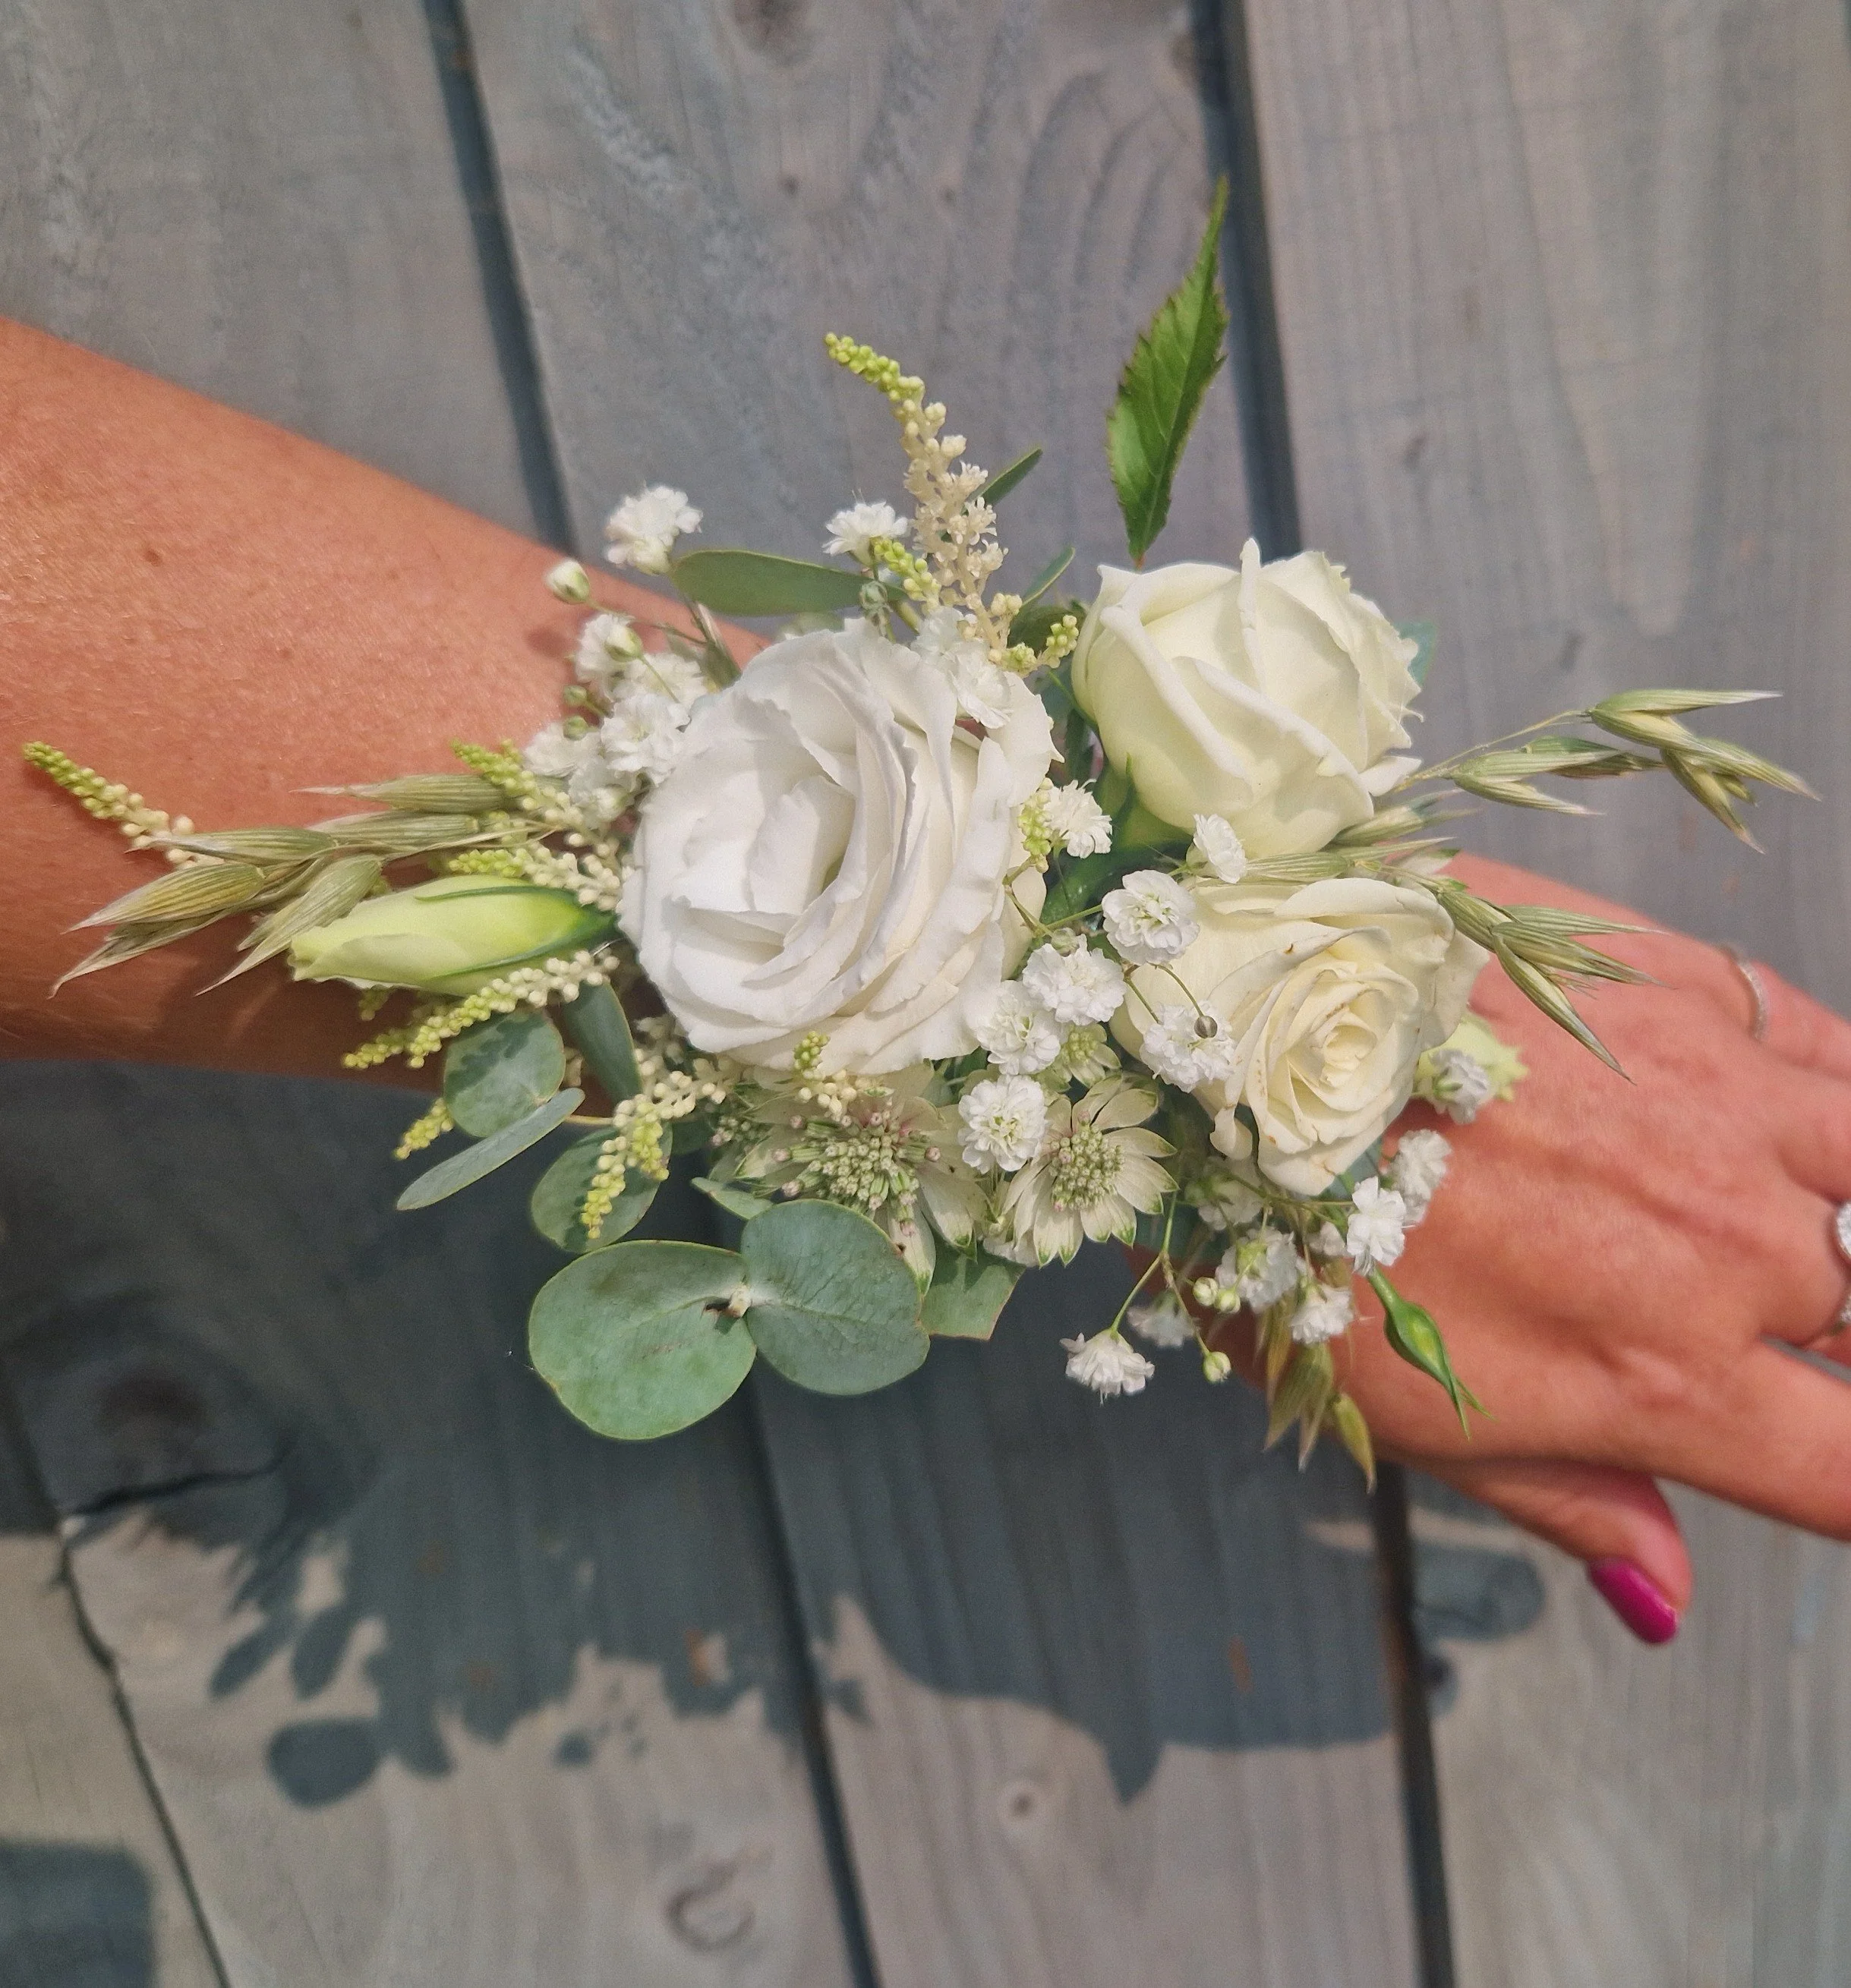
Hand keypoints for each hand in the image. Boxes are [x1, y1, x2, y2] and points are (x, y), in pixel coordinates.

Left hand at [1216, 853, 1850, 1639]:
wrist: (1226, 1021)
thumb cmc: (1278, 1227)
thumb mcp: (1392, 1408)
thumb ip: (1561, 1497)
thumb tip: (1666, 1601)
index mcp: (1659, 1381)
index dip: (1848, 1480)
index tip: (1814, 1452)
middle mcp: (1728, 1251)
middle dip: (1824, 1335)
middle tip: (1730, 1313)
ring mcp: (1724, 1111)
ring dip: (1839, 1223)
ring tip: (1762, 1231)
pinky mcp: (1690, 990)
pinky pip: (1833, 1052)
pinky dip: (1831, 1099)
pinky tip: (1777, 1122)